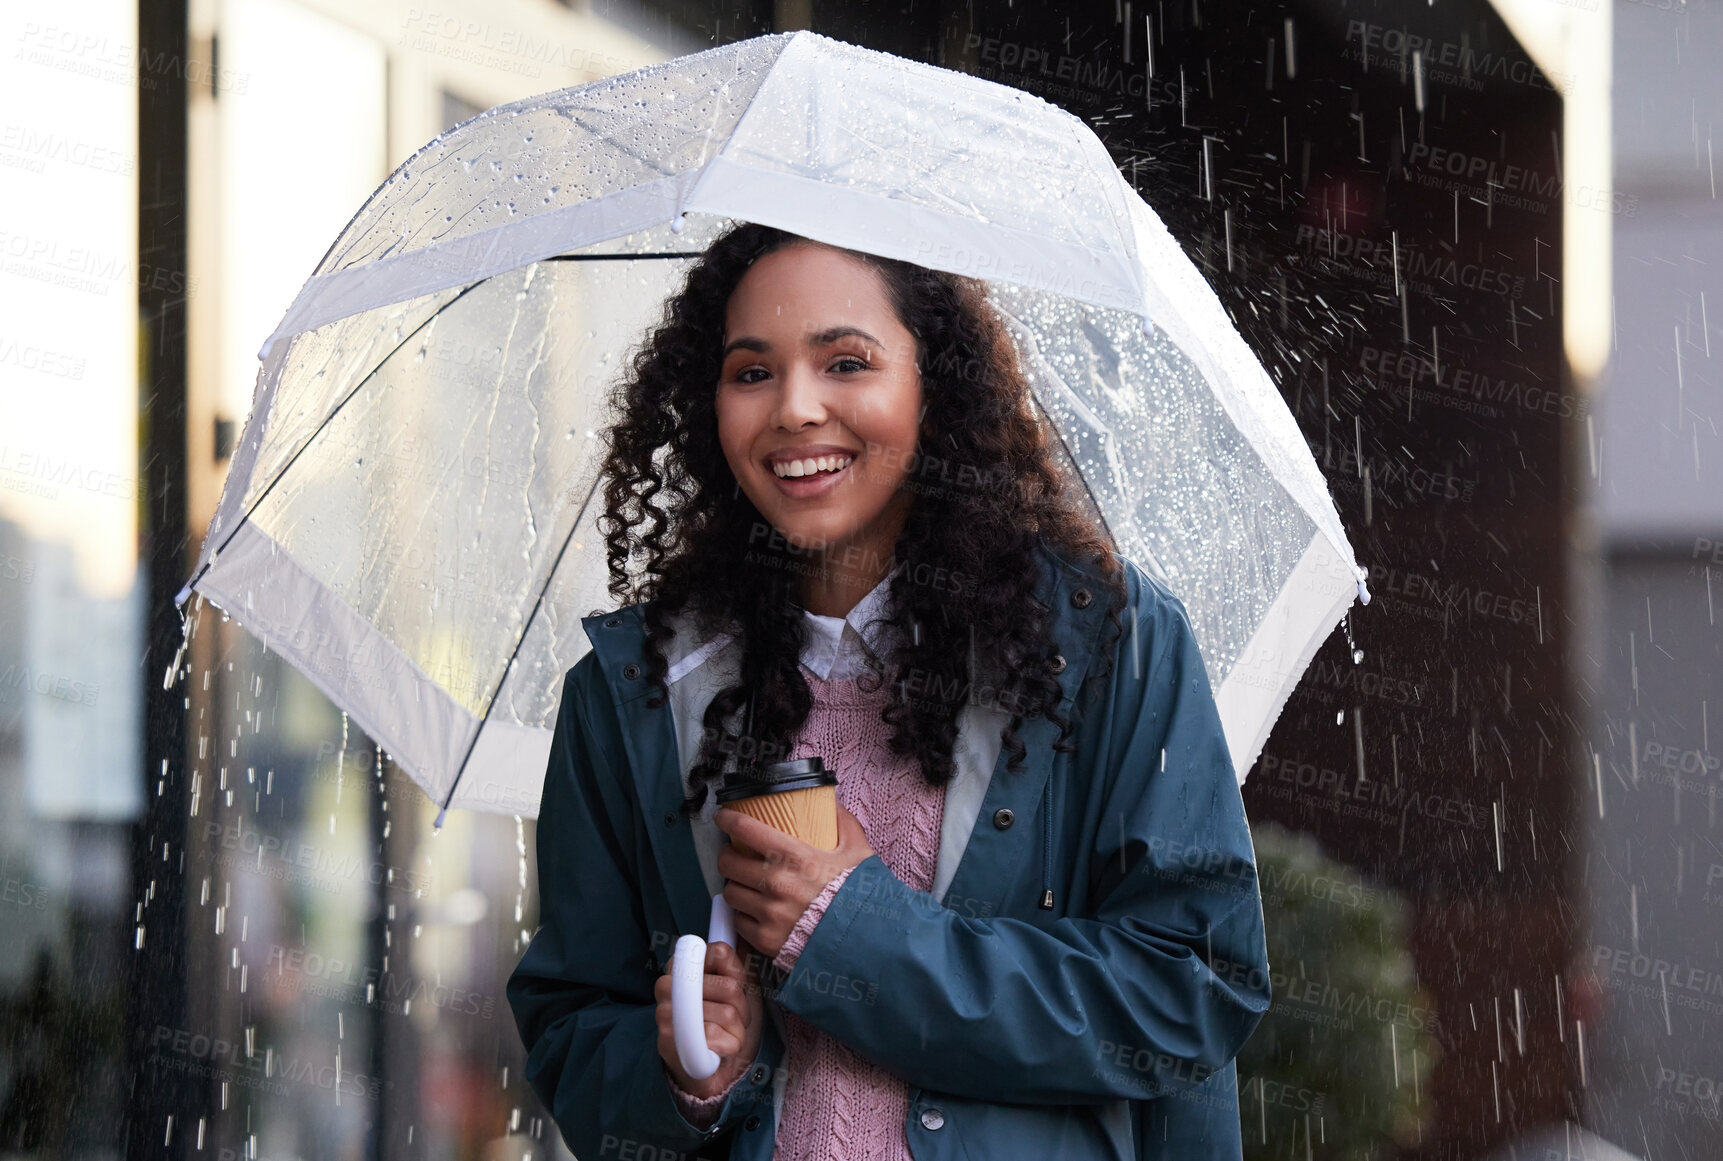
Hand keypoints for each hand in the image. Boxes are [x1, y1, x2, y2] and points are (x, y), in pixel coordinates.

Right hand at [655, 937, 763, 1099]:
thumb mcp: (736, 988)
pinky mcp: (668, 1040)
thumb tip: (743, 939)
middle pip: (729, 986)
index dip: (738, 973)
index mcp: (681, 963)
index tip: (733, 990)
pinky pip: (714, 1036)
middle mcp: (666, 983)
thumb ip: (735, 963)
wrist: (712, 1070)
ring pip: (726, 1013)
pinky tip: (717, 1050)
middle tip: (730, 1021)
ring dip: (736, 1030)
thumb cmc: (724, 1024)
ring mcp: (665, 1012)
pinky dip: (727, 1046)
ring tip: (723, 1036)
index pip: (720, 951)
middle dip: (741, 1009)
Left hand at [715, 802, 874, 959]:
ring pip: (730, 892)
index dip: (728, 819)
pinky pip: (739, 921)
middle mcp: (776, 883)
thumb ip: (843, 823)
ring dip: (736, 885)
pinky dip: (744, 914)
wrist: (864, 939)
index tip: (723, 817)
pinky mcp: (765, 938)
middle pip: (728, 862)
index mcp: (795, 857)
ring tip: (745, 884)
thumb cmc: (859, 894)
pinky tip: (755, 910)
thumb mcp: (857, 851)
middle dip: (728, 855)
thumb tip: (831, 803)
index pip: (746, 830)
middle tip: (734, 854)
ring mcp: (768, 913)